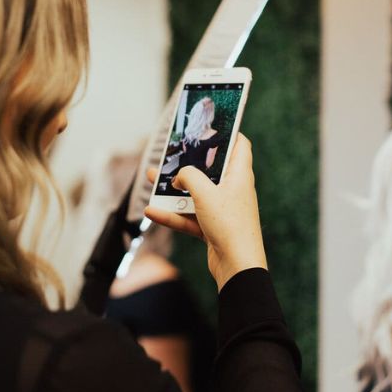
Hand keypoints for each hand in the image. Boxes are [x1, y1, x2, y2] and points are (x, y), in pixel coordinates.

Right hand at [145, 134, 267, 290]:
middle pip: (210, 169)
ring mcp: (222, 209)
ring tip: (152, 179)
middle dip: (189, 162)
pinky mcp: (212, 227)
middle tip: (172, 153)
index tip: (211, 125)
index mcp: (239, 175)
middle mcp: (232, 190)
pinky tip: (152, 211)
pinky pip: (189, 216)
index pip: (240, 145)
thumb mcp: (205, 192)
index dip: (228, 133)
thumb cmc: (230, 225)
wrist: (237, 267)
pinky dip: (172, 214)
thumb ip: (189, 176)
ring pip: (195, 193)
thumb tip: (178, 176)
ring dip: (174, 189)